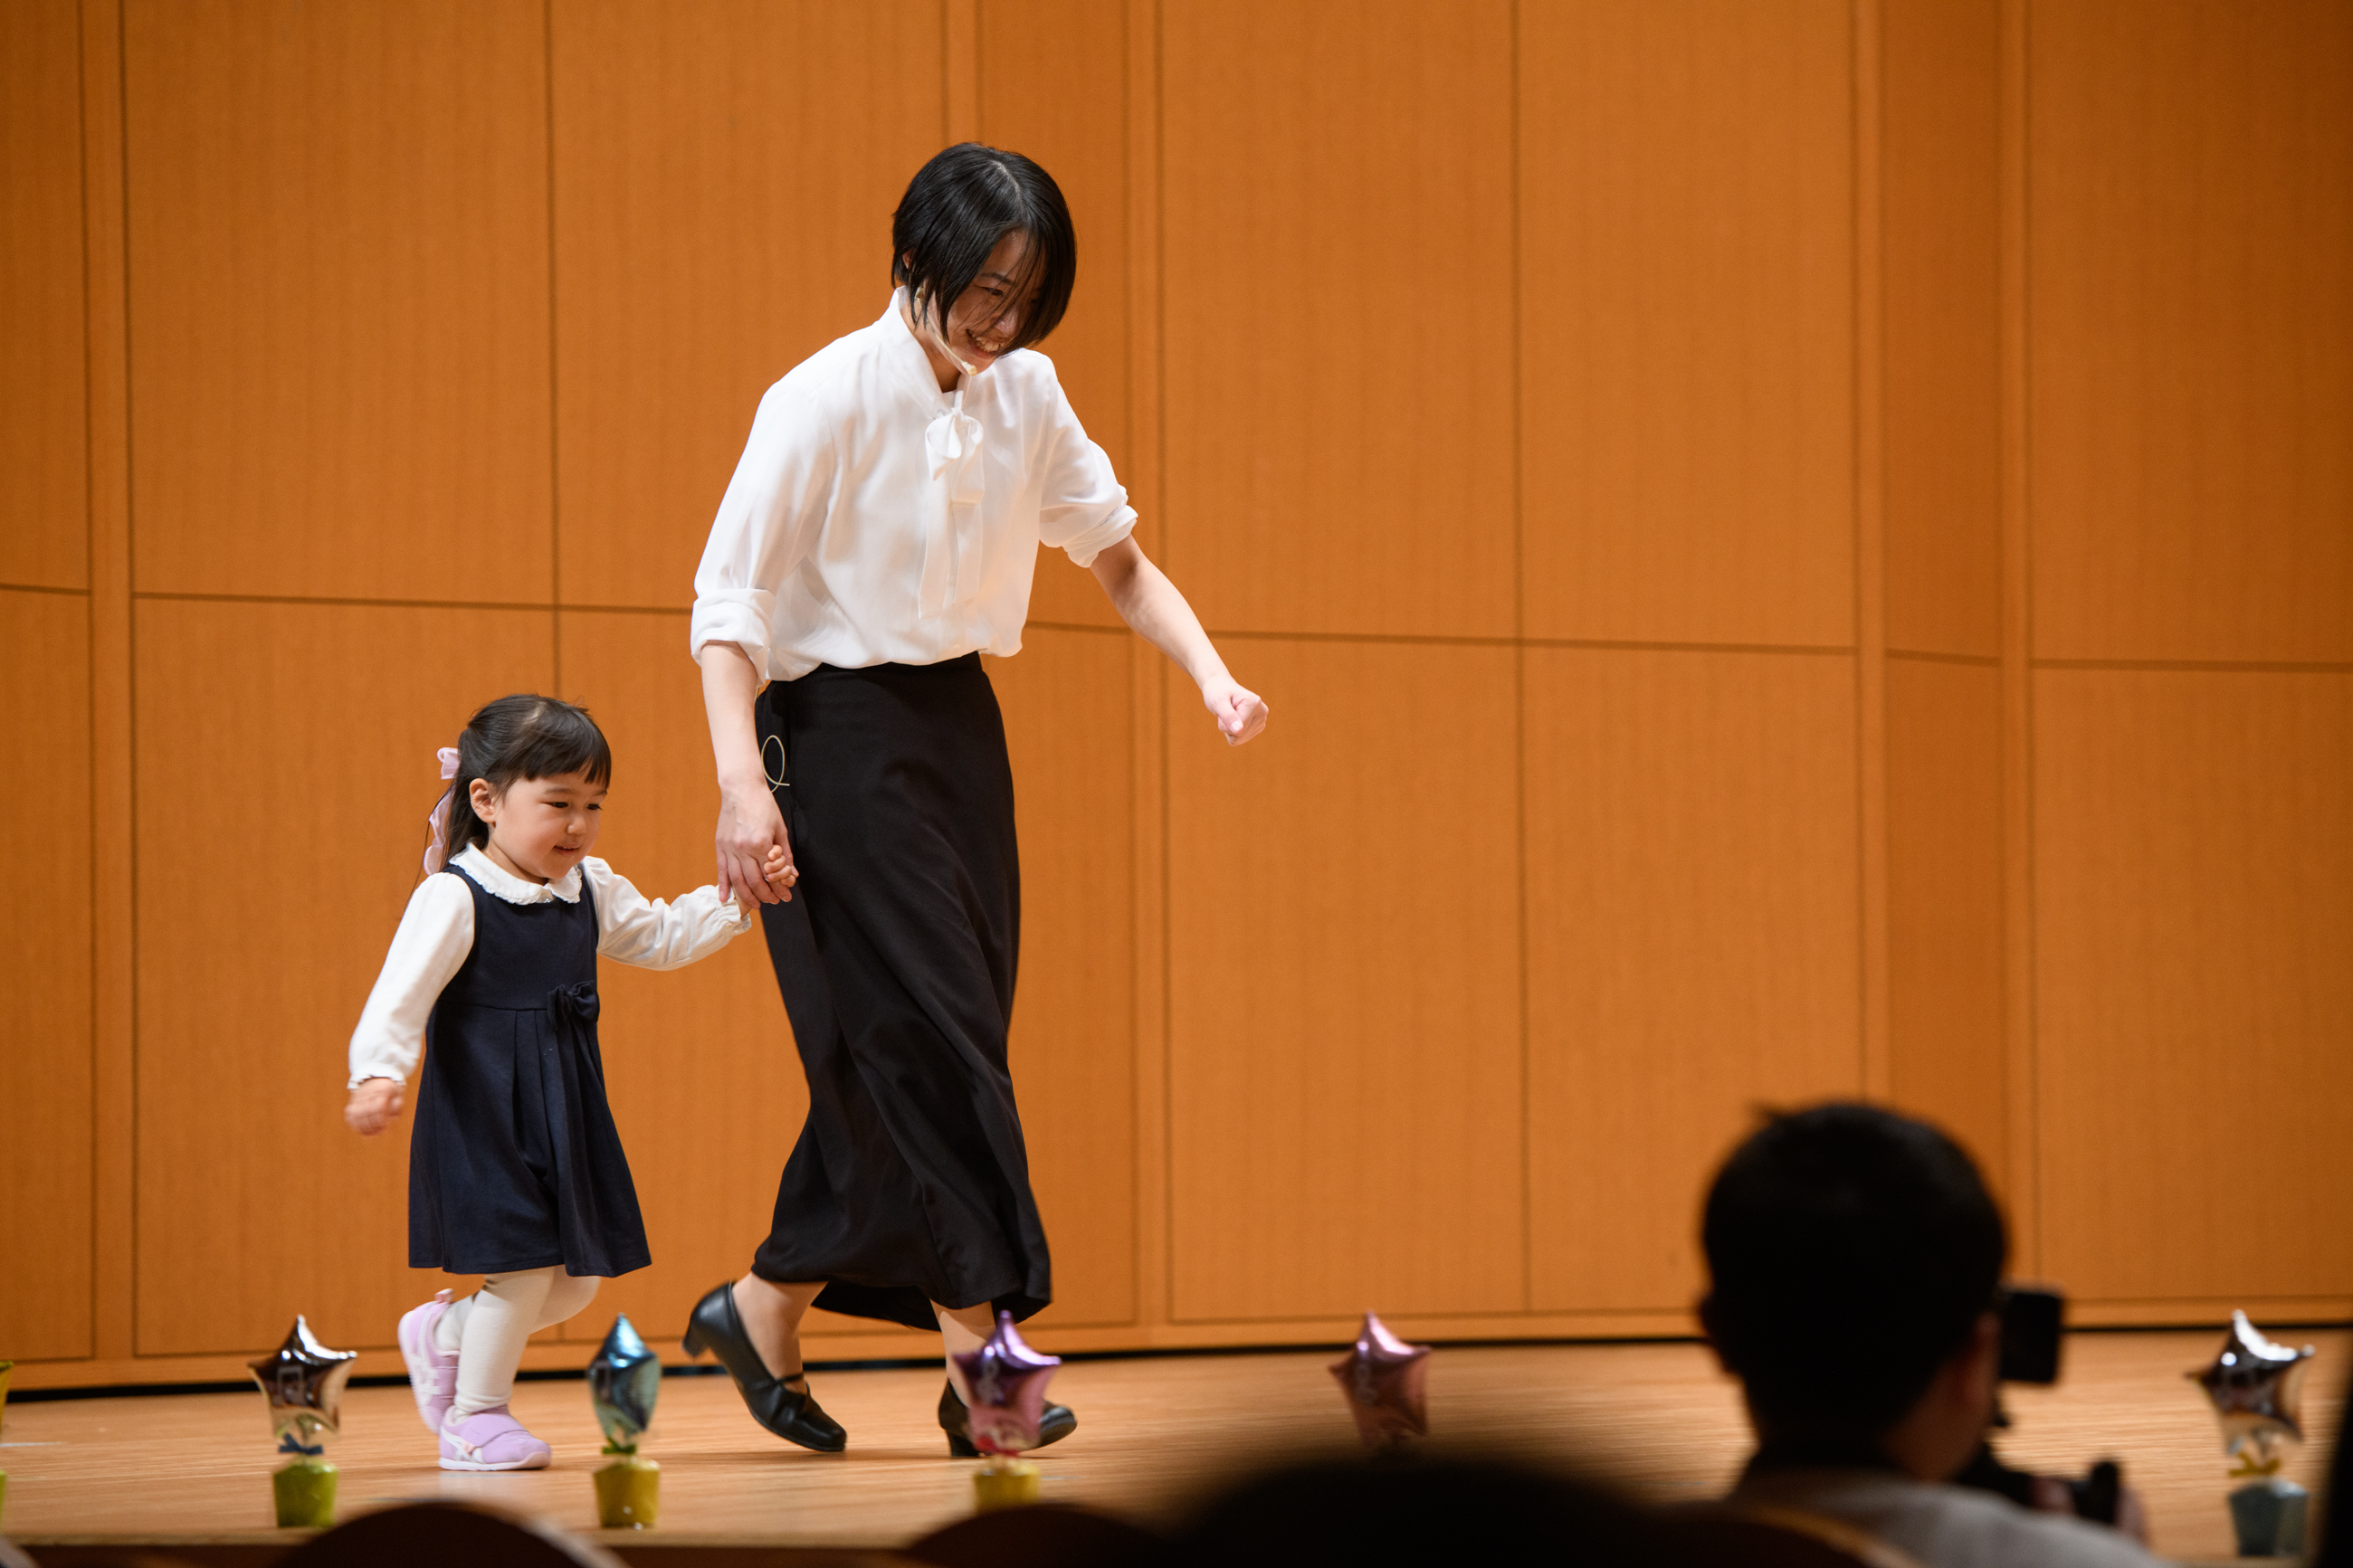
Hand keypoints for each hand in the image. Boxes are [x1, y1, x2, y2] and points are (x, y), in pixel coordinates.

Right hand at [345, 1078, 404, 1135]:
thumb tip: (387, 1124)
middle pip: (366, 1112)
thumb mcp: (399, 1096)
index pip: (378, 1107)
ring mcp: (359, 1096)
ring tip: (367, 1135)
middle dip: (371, 1126)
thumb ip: (395, 1109)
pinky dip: (352, 1123)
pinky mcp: (353, 1099)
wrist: (378, 1076)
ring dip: (361, 1127)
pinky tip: (358, 1130)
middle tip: (376, 1134)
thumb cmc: (391, 1090)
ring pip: (356, 1113)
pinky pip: (349, 1112)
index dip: (380, 1121)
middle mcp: (369, 1092)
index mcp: (383, 1090)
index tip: (384, 1129)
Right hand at [716, 782, 793, 904]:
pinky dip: (723, 887)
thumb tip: (793, 874)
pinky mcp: (720, 846)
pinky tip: (725, 900)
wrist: (741, 789)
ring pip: (738, 881)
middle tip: (774, 901)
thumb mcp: (780, 829)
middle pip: (755, 881)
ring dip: (748, 896)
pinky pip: (721, 871)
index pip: (772, 874)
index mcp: (762, 843)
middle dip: (766, 895)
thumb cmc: (763, 806)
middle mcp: (744, 848)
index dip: (780, 888)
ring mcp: (730, 848)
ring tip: (756, 905)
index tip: (786, 896)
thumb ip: (786, 854)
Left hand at [1202, 677, 1268, 745]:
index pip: (1238, 730)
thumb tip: (1239, 731)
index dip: (1224, 724)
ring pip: (1240, 739)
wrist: (1221, 687)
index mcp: (1254, 703)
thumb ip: (1229, 717)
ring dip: (1229, 729)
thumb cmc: (1217, 692)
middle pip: (1240, 735)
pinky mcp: (1259, 726)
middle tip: (1225, 711)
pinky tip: (1234, 719)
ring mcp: (1262, 720)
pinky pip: (1241, 739)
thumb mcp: (1218, 703)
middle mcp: (1262, 711)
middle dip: (1227, 727)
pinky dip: (1233, 731)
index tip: (1223, 709)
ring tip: (1230, 714)